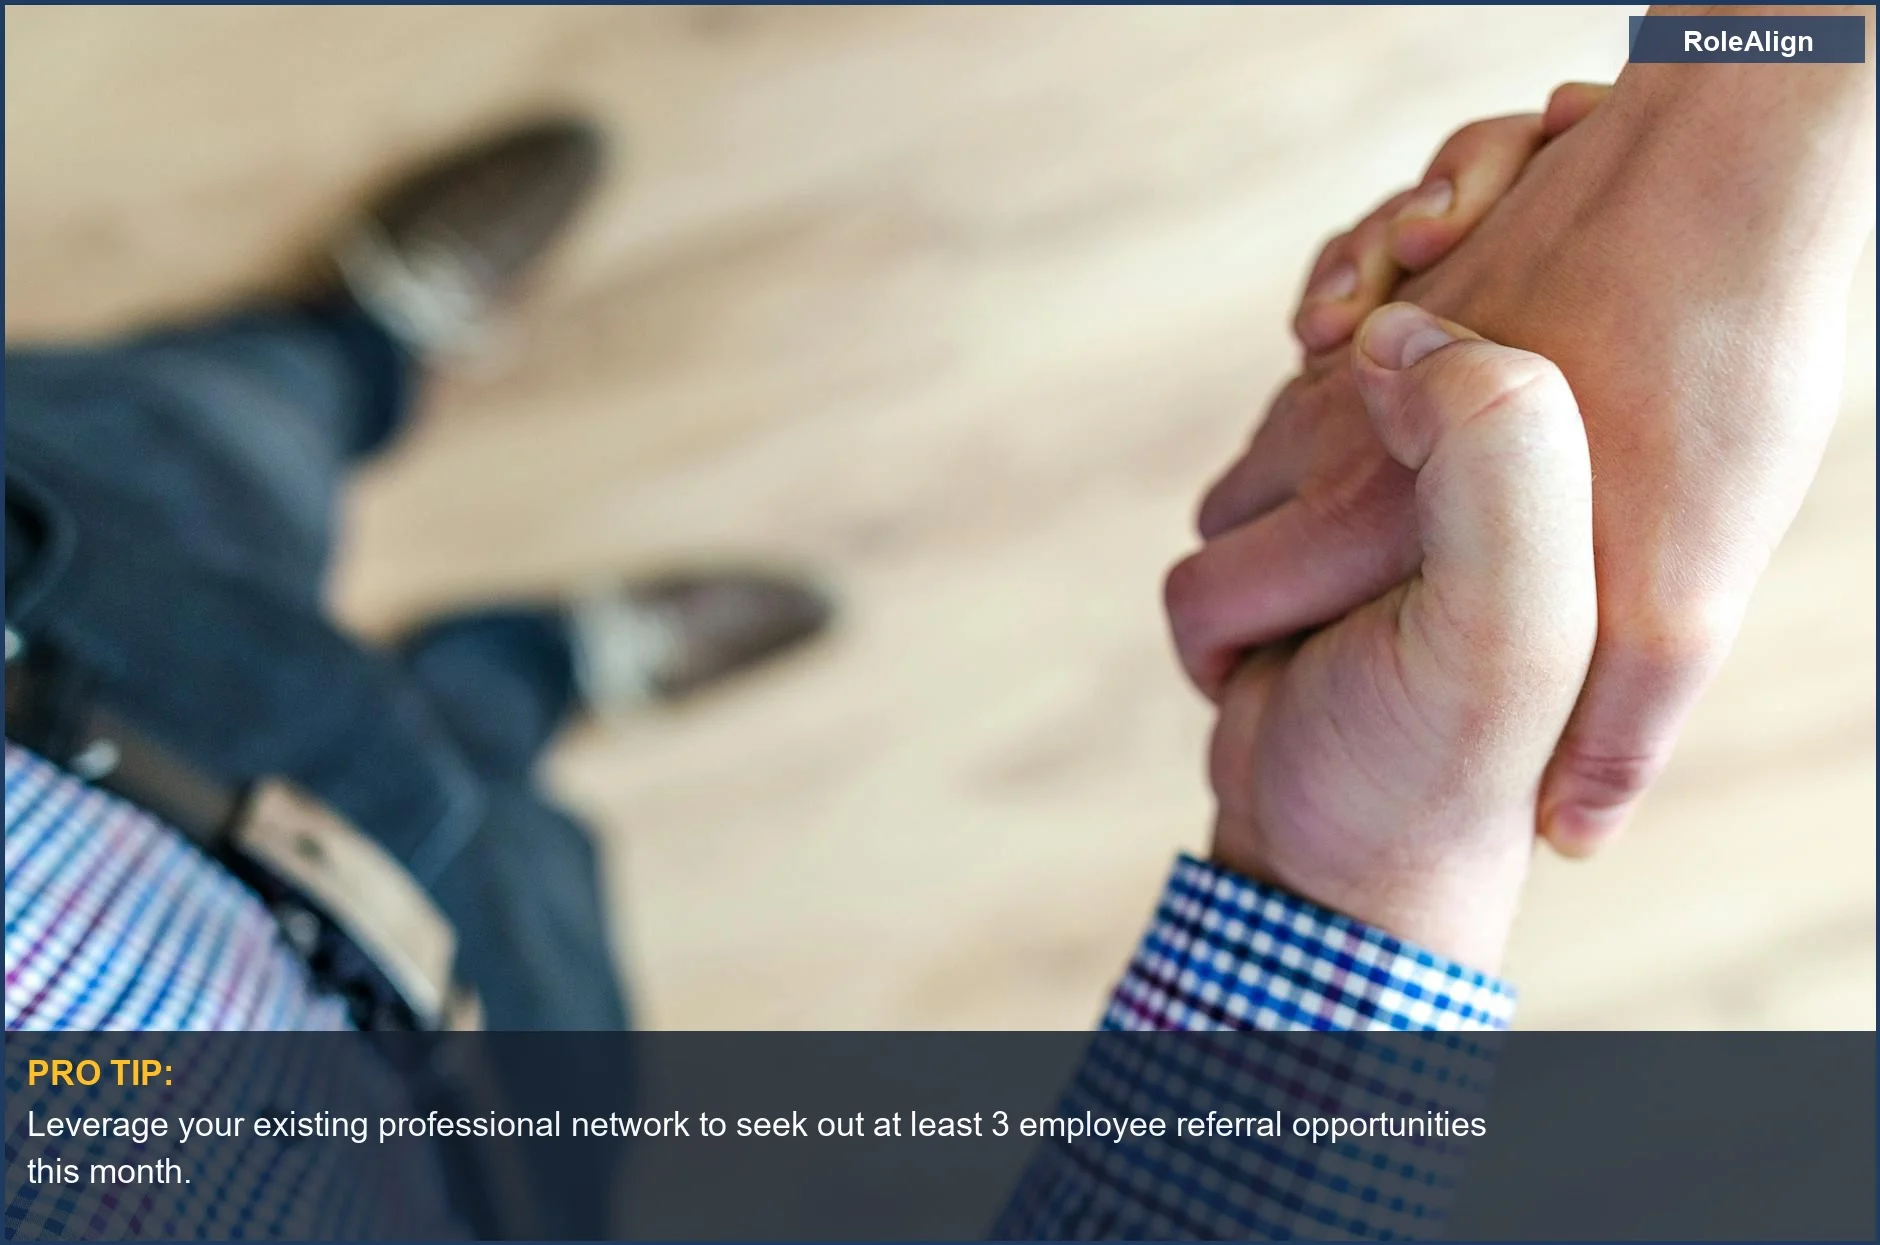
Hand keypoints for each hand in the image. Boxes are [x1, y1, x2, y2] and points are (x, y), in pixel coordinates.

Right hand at [1174, 59, 1873, 854]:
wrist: (1726, 180)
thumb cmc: (1703, 401)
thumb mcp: (1671, 610)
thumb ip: (1616, 728)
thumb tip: (1580, 834)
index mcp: (1368, 513)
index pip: (1206, 596)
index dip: (1218, 652)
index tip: (1261, 676)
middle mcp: (1344, 417)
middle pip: (1229, 501)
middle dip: (1254, 562)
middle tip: (1339, 600)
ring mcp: (1370, 331)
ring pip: (1279, 415)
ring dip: (1303, 456)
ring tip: (1391, 499)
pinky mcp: (1412, 266)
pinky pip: (1329, 320)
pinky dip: (1342, 347)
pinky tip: (1408, 363)